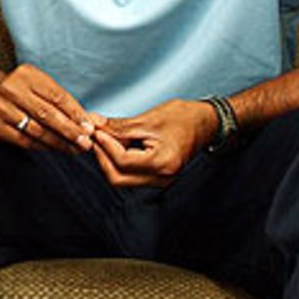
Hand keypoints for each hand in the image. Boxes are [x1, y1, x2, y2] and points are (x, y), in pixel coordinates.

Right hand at [0, 64, 100, 151]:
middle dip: (70, 131)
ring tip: (74, 149)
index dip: (75, 113)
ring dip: (59, 142)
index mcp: (26, 75)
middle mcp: (11, 89)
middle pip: (47, 114)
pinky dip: (42, 146)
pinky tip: (54, 148)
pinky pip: (24, 140)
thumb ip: (60, 100)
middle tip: (86, 142)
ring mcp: (1, 108)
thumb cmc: (21, 89)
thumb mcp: (38, 84)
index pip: (56, 96)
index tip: (89, 127)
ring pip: (37, 130)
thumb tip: (86, 122)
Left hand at [91, 99, 216, 186]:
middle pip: (118, 177)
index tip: (94, 130)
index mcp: (163, 163)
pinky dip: (118, 161)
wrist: (206, 123)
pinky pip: (130, 175)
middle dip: (102, 156)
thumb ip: (118, 126)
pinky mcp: (156, 177)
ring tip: (104, 137)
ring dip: (108, 159)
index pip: (122, 161)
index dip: (105, 145)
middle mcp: (162, 177)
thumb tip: (92, 123)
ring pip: (122, 178)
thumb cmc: (183, 117)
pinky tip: (115, 144)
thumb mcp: (148, 120)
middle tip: (94, 136)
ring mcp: (160, 180)